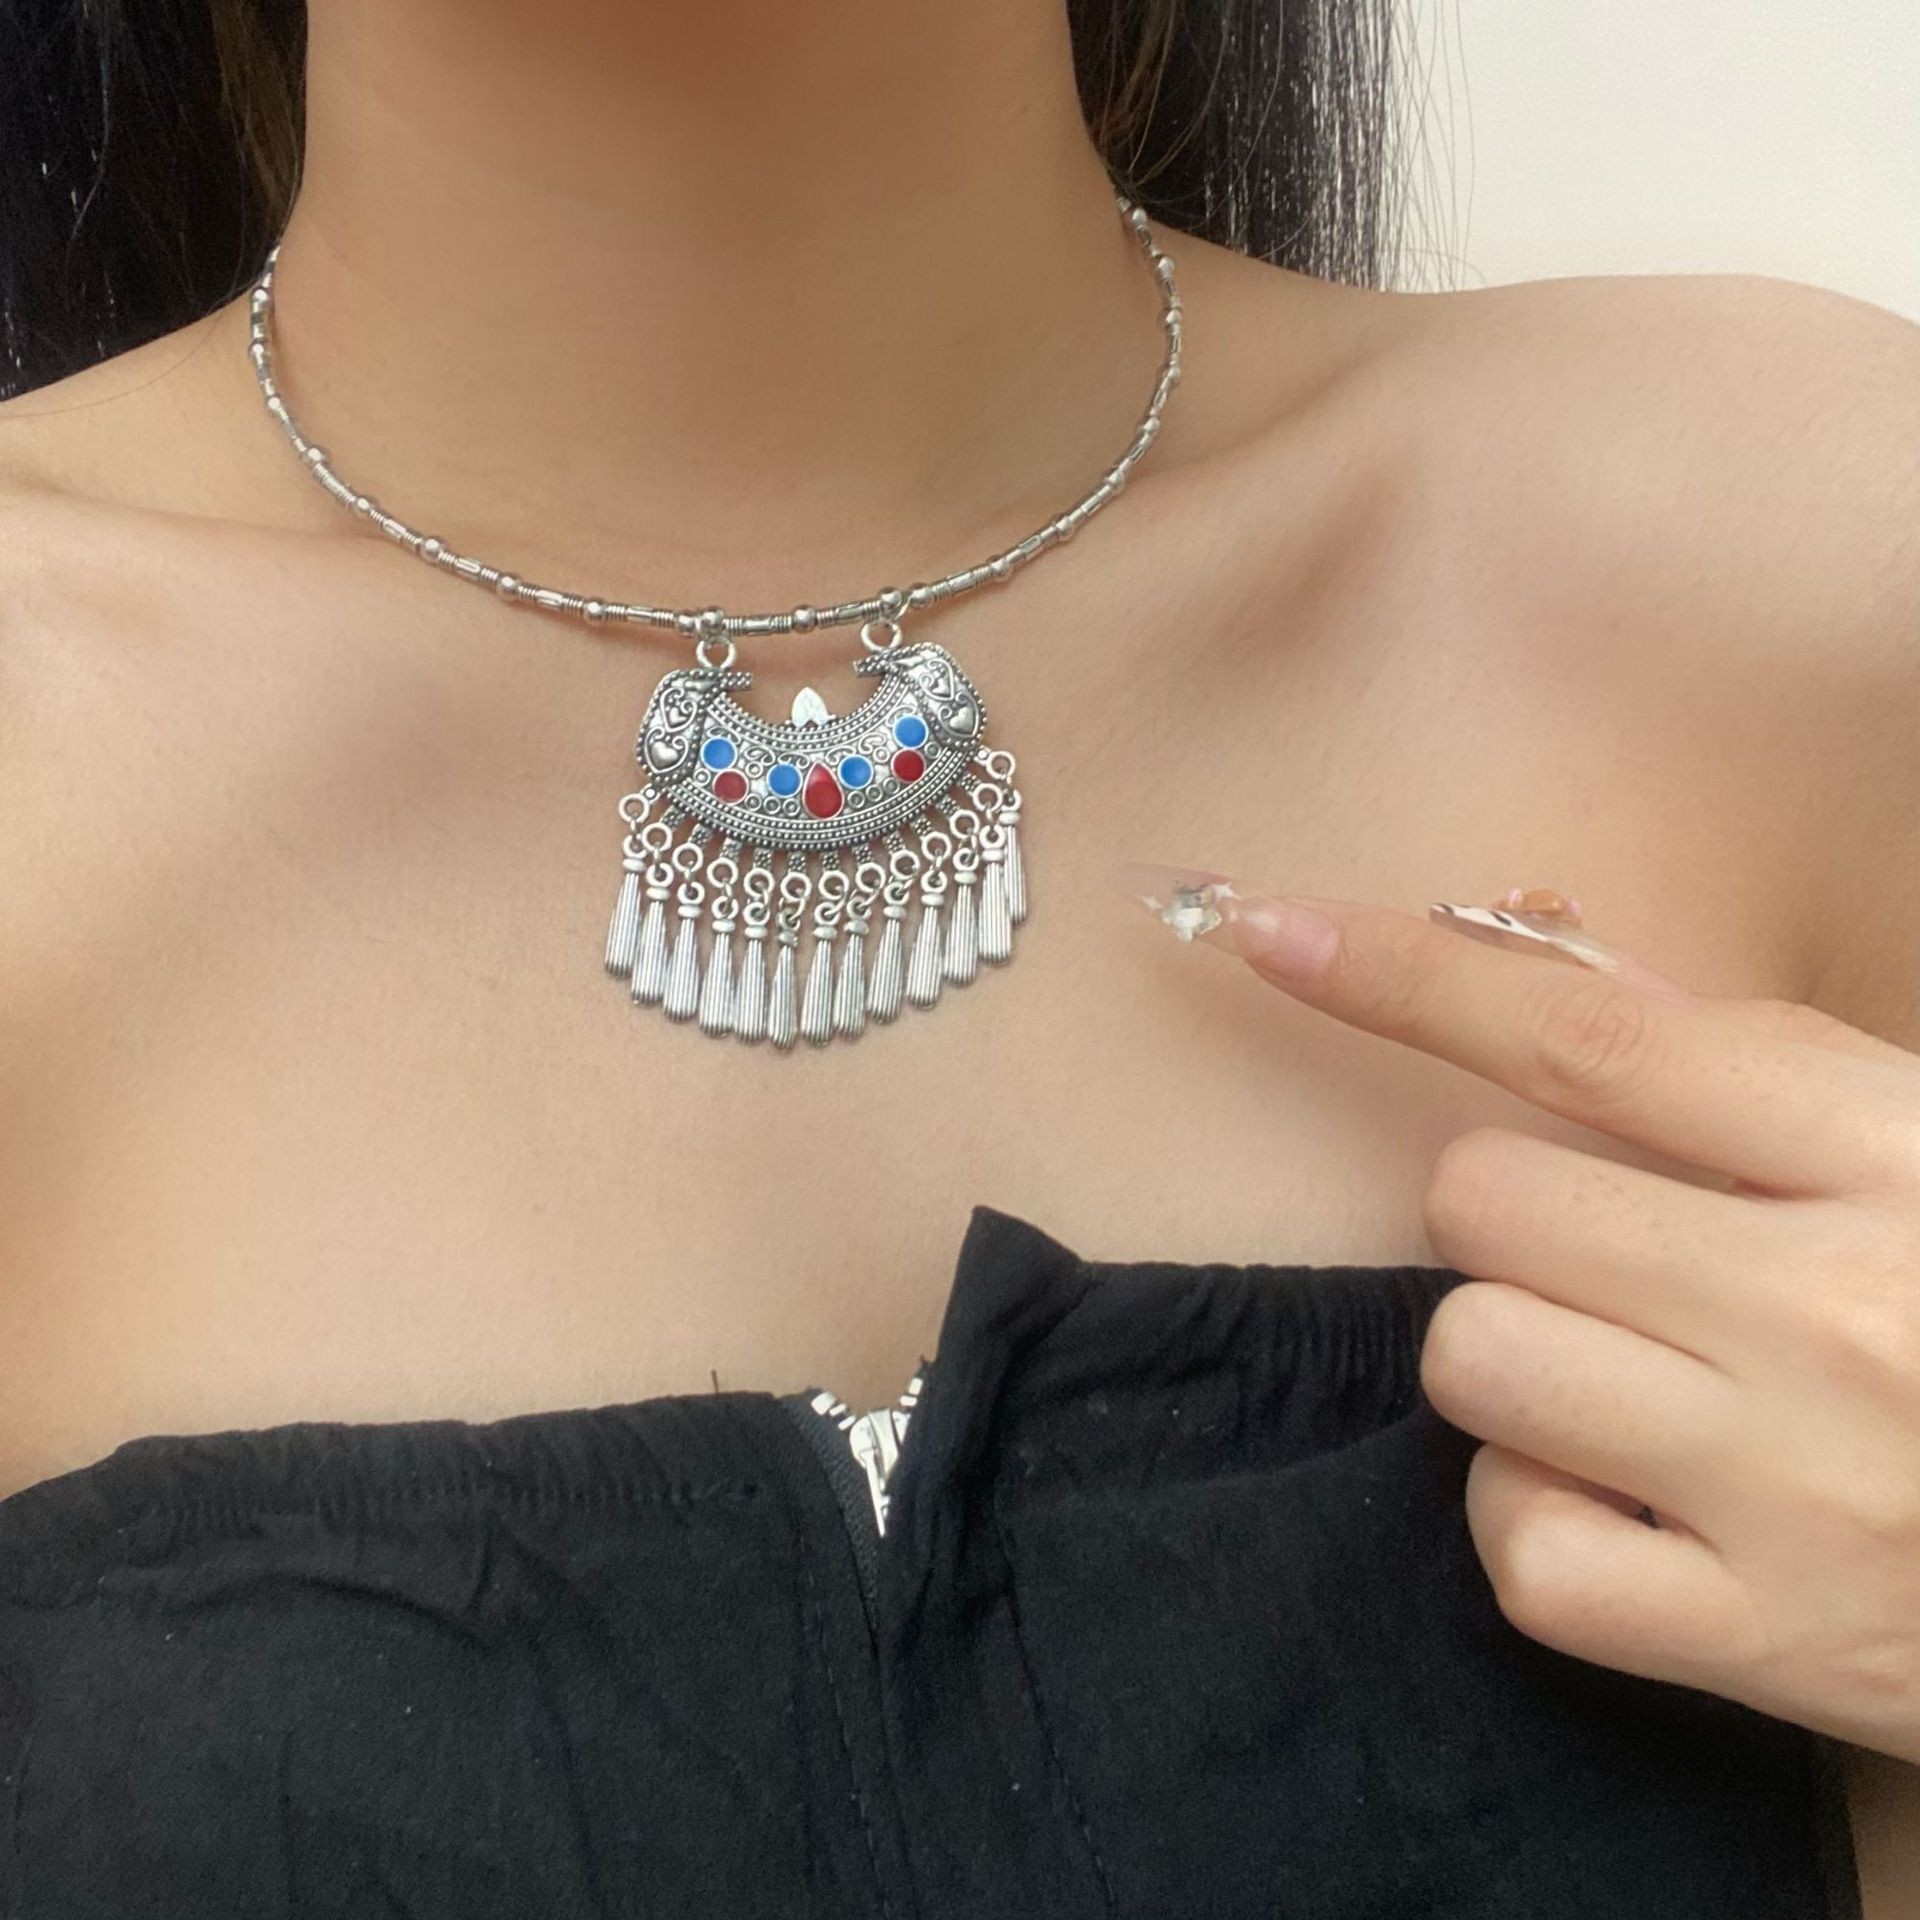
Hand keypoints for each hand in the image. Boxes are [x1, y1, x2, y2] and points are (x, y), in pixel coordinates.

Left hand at [1121, 867, 1919, 1761]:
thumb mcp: (1917, 1147)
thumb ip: (1734, 1062)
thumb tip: (1515, 947)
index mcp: (1891, 1159)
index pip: (1587, 1042)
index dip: (1404, 976)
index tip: (1269, 930)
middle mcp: (1834, 1318)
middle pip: (1484, 1202)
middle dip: (1508, 1211)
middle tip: (1617, 1254)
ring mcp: (1792, 1491)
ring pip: (1473, 1359)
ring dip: (1513, 1355)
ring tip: (1634, 1381)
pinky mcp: (1763, 1641)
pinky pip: (1514, 1548)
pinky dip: (1536, 1516)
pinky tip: (1632, 1503)